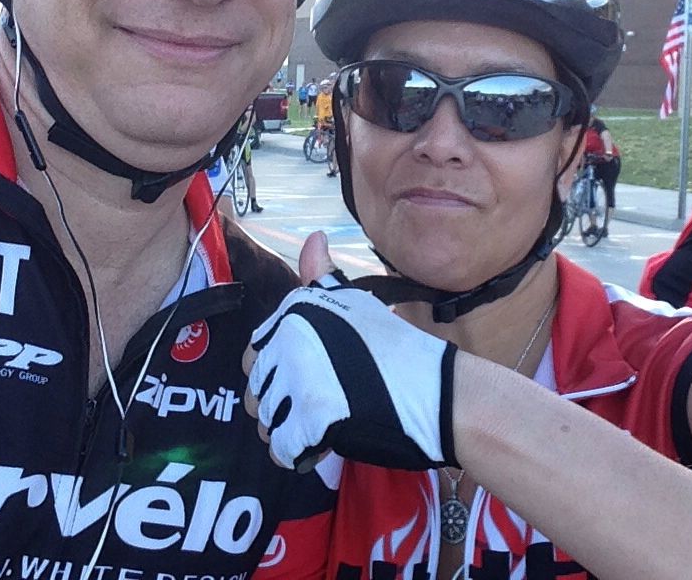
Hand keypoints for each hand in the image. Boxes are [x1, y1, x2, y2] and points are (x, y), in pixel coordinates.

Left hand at [242, 231, 457, 472]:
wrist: (438, 391)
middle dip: (284, 408)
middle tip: (323, 407)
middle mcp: (288, 339)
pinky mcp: (311, 419)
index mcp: (294, 312)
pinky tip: (327, 444)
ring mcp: (298, 378)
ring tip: (327, 425)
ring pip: (266, 424)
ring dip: (291, 433)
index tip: (313, 380)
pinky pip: (283, 450)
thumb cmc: (398, 350)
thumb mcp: (355, 303)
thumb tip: (312, 236)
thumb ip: (320, 276)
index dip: (280, 376)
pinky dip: (302, 456)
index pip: (253, 356)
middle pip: (256, 393)